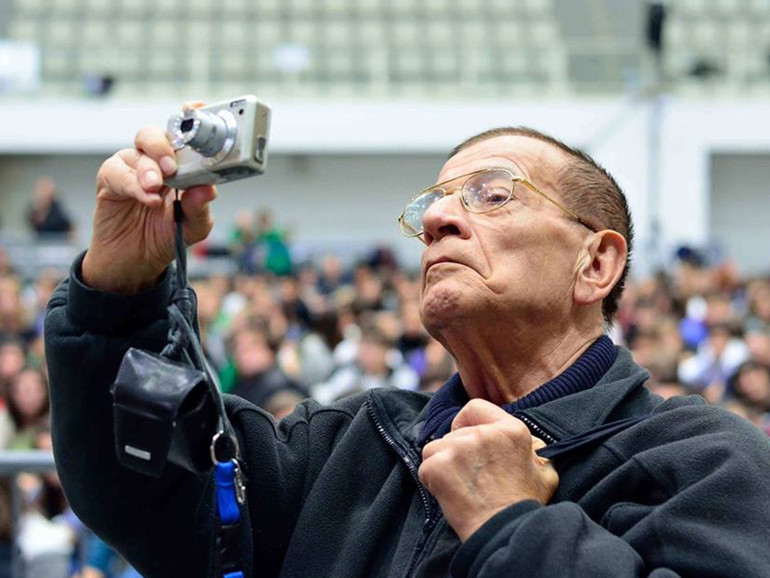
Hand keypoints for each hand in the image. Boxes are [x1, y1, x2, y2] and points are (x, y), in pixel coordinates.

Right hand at [83, 105, 215, 293]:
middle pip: (155, 135)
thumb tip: (208, 189)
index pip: (182, 135)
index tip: (195, 109)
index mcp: (179, 165)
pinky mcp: (110, 181)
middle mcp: (154, 161)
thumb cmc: (165, 236)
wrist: (136, 262)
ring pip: (138, 152)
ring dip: (149, 168)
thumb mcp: (194, 227)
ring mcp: (131, 169)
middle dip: (164, 146)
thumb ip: (200, 208)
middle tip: (172, 166)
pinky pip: (117, 172)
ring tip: (157, 187)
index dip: (188, 118)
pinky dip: (133, 184)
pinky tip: (147, 198)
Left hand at [418, 398, 558, 541]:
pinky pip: (426, 467)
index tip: (467, 438)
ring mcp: (459, 448)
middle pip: (453, 433)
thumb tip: (529, 443)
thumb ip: (534, 449)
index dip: (466, 422)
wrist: (505, 533)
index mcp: (511, 429)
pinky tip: (451, 496)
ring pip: (435, 448)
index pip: (474, 408)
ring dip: (443, 466)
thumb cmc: (524, 505)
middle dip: (456, 452)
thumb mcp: (545, 472)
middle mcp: (483, 433)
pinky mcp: (439, 466)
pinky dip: (433, 481)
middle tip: (472, 478)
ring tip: (462, 488)